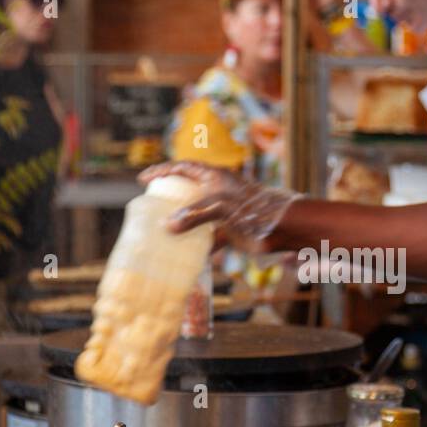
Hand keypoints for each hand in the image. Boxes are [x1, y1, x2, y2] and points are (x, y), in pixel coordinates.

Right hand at [138, 161, 299, 251]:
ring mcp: (223, 213)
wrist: (284, 228)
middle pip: (188, 192)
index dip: (162, 172)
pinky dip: (198, 248)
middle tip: (150, 207)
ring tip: (161, 233)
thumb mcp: (221, 207)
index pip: (183, 169)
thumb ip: (195, 215)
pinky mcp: (230, 232)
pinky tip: (186, 258)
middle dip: (170, 200)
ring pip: (196, 217)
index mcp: (215, 177)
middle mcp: (217, 193)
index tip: (143, 179)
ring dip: (182, 226)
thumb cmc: (254, 209)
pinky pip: (208, 239)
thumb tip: (168, 226)